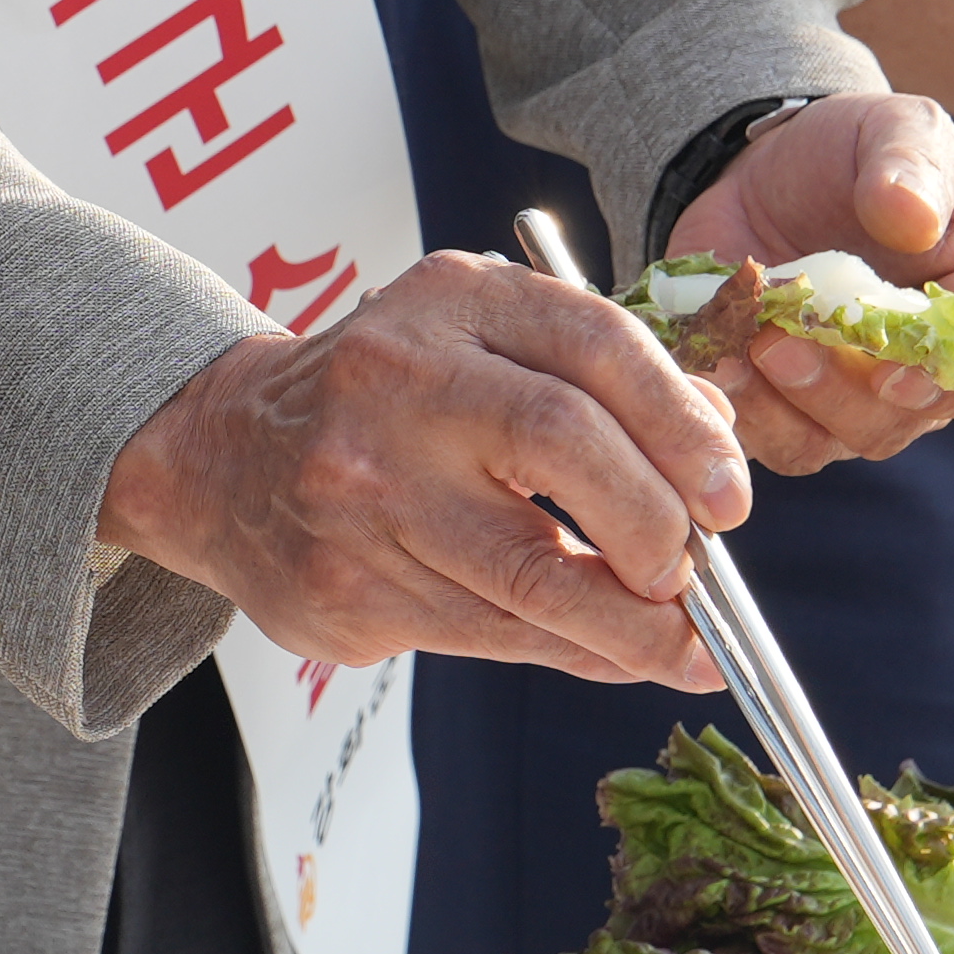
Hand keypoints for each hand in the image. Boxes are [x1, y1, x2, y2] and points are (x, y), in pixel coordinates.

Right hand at [93, 250, 743, 685]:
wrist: (221, 457)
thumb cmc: (385, 398)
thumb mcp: (479, 343)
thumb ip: (598, 382)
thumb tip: (721, 452)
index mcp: (446, 301)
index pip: (593, 343)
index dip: (682, 426)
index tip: (731, 496)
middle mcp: (397, 380)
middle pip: (565, 444)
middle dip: (658, 527)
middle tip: (698, 573)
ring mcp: (362, 488)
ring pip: (532, 575)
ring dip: (633, 626)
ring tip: (686, 646)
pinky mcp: (346, 584)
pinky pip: (491, 634)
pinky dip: (574, 651)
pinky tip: (614, 653)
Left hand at [668, 90, 953, 469]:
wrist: (766, 171)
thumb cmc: (854, 152)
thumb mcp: (894, 128)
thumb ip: (912, 165)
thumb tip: (911, 217)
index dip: (945, 386)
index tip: (893, 374)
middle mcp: (915, 370)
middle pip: (895, 421)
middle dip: (838, 393)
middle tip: (781, 343)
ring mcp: (844, 395)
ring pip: (825, 441)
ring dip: (780, 405)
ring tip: (742, 345)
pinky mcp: (776, 399)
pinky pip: (761, 435)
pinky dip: (735, 404)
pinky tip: (710, 357)